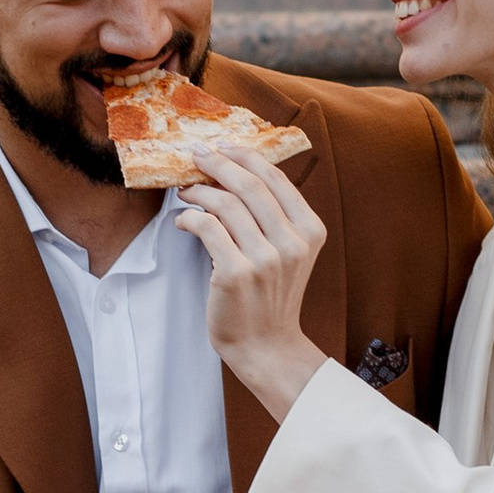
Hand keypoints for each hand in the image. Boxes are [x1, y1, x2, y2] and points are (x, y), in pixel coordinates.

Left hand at [174, 139, 330, 421]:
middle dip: (217, 163)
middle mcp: (292, 242)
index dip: (245, 156)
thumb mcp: (289, 253)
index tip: (222, 146)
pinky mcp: (236, 273)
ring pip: (225, 204)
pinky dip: (190, 218)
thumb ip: (274, 218)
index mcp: (310, 230)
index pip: (276, 178)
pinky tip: (183, 221)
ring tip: (185, 192)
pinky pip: (207, 228)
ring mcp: (265, 259)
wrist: (267, 346)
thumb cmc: (271, 297)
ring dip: (199, 191)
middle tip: (196, 155)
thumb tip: (234, 173)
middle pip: (249, 184)